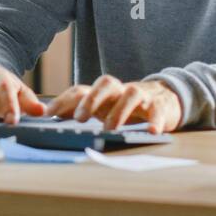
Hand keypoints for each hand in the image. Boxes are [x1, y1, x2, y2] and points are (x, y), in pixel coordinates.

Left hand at [45, 75, 182, 133]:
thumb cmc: (127, 108)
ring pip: (131, 94)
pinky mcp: (160, 106)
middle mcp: (120, 91)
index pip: (81, 90)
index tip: (48, 114)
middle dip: (91, 100)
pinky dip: (154, 121)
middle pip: (105, 84)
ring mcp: (141, 96)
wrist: (166, 98)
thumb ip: (82, 111)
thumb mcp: (104, 109)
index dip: (64, 100)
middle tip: (80, 118)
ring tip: (110, 128)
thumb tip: (51, 118)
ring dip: (119, 111)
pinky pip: (157, 111)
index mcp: (102, 93)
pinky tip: (151, 131)